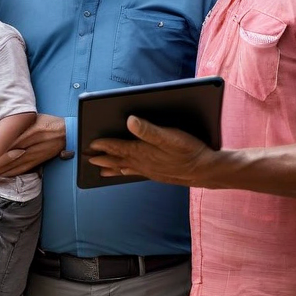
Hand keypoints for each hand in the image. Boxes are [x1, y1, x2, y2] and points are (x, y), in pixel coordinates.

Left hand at [0, 115, 69, 175]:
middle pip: (7, 157)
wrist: (67, 133)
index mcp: (29, 132)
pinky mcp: (37, 163)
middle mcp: (31, 146)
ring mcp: (34, 157)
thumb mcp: (32, 119)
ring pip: (12, 165)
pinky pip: (20, 169)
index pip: (6, 142)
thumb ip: (15, 126)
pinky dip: (8, 172)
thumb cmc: (47, 122)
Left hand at [86, 116, 216, 186]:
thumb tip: (129, 120)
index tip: (90, 143)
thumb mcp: (170, 136)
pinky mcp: (158, 174)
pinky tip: (126, 173)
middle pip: (118, 160)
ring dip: (112, 168)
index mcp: (143, 151)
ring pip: (125, 168)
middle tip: (88, 158)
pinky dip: (127, 172)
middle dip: (102, 158)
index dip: (103, 144)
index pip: (118, 147)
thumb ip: (148, 129)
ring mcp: (150, 170)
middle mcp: (143, 162)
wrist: (207, 171)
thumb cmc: (189, 151)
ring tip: (100, 170)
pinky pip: (136, 173)